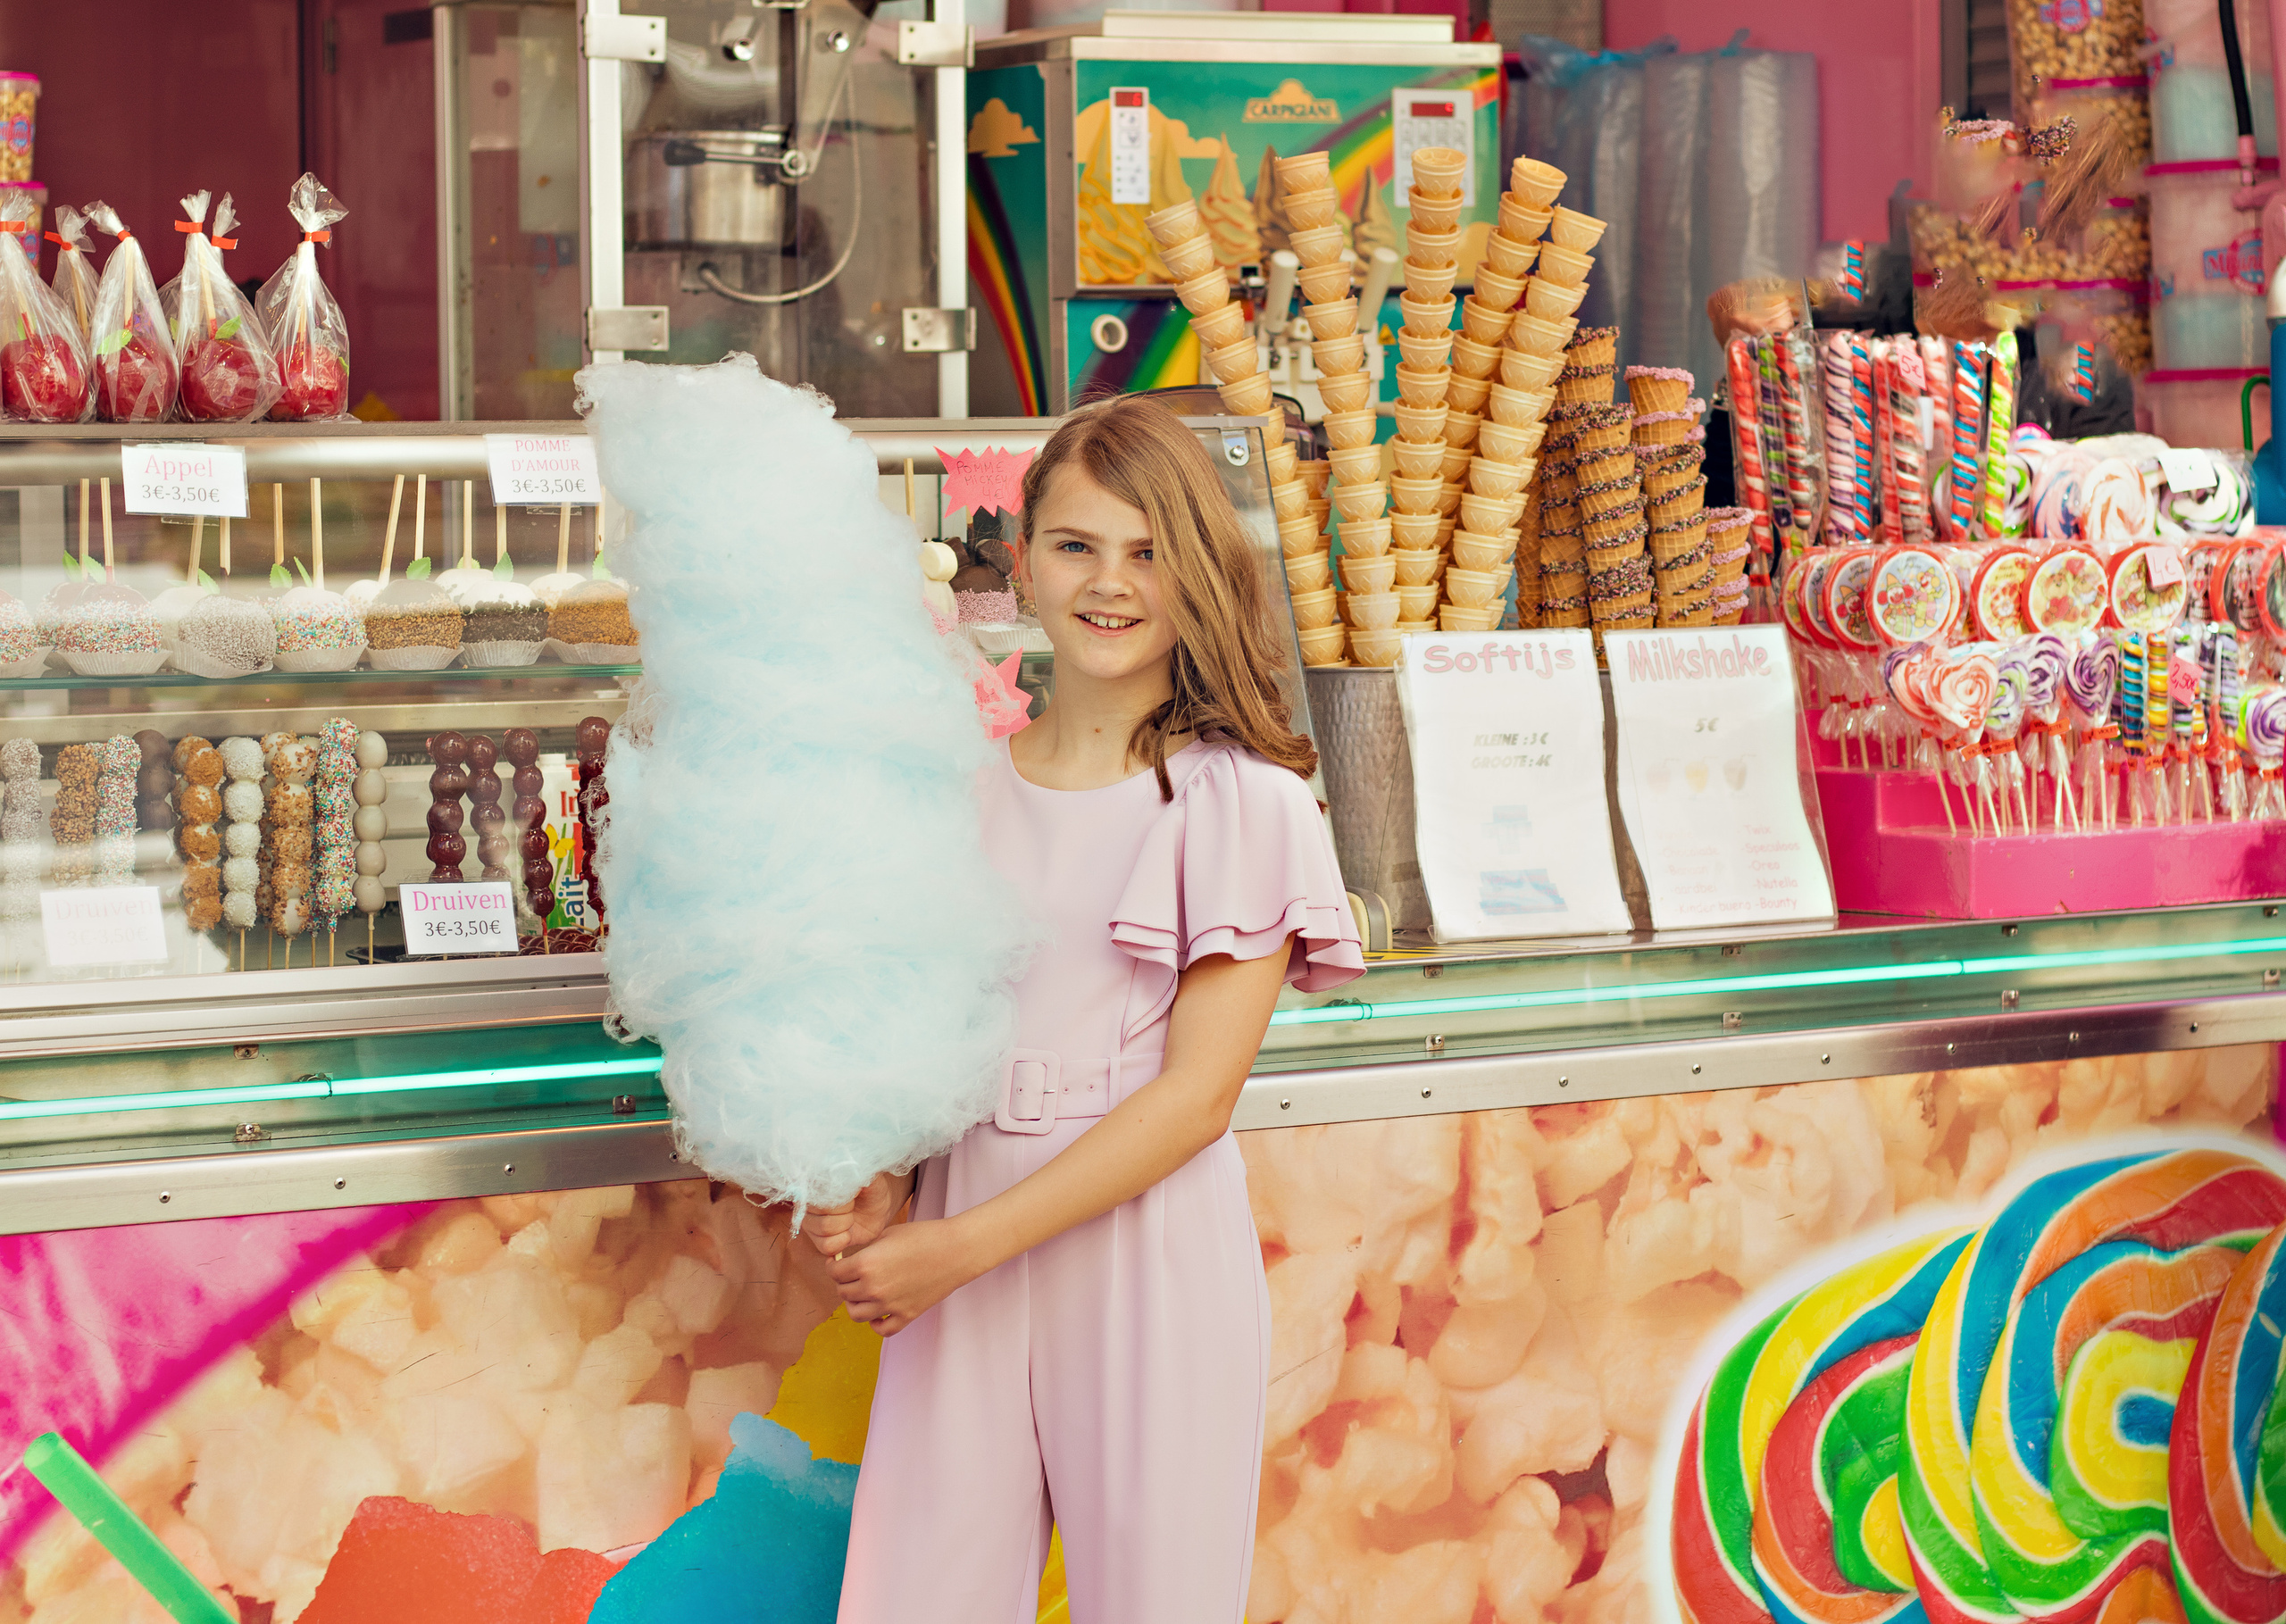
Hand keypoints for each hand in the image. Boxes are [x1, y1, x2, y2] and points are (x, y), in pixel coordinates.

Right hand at [804, 1170, 911, 1259]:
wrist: (879, 1208)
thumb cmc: (872, 1190)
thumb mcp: (869, 1177)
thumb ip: (858, 1172)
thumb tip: (848, 1173)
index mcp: (816, 1184)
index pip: (821, 1194)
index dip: (842, 1199)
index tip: (853, 1194)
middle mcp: (807, 1204)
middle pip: (822, 1211)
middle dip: (846, 1212)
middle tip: (853, 1206)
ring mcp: (810, 1223)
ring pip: (824, 1229)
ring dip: (845, 1225)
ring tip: (851, 1218)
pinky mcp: (818, 1241)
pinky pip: (826, 1246)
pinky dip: (843, 1241)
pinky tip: (848, 1232)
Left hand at [831, 1216, 982, 1335]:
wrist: (957, 1250)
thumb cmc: (924, 1236)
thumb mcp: (888, 1234)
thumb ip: (866, 1250)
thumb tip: (853, 1260)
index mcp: (865, 1264)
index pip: (834, 1272)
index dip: (834, 1265)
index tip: (838, 1262)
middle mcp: (873, 1288)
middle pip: (843, 1292)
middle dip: (844, 1282)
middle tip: (852, 1274)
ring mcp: (889, 1305)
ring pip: (856, 1314)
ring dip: (855, 1302)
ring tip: (862, 1293)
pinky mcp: (906, 1315)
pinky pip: (881, 1329)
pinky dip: (875, 1323)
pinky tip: (878, 1311)